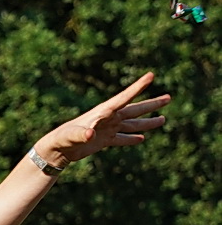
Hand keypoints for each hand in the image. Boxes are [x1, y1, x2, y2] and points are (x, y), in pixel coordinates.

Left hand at [36, 72, 168, 168]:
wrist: (55, 149)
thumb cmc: (62, 138)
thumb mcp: (72, 135)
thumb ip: (82, 133)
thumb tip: (92, 134)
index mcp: (103, 112)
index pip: (124, 97)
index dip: (138, 87)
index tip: (151, 75)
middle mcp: (108, 118)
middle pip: (134, 110)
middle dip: (151, 104)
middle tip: (169, 97)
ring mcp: (107, 129)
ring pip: (131, 124)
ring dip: (147, 122)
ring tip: (163, 119)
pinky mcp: (103, 140)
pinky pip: (121, 139)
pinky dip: (131, 139)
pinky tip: (142, 138)